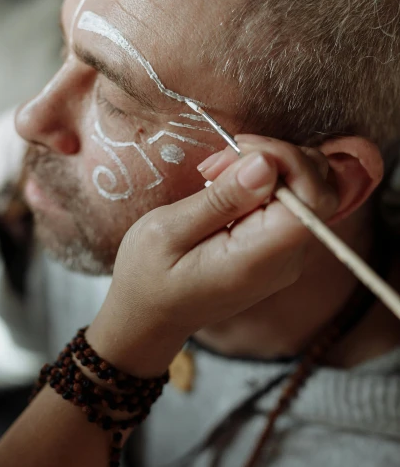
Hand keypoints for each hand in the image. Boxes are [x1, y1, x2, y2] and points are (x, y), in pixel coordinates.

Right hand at [88, 136, 337, 375]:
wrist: (149, 317)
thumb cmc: (148, 276)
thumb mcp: (168, 230)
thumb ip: (221, 198)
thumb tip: (266, 164)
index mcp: (259, 258)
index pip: (312, 197)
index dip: (286, 159)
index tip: (239, 149)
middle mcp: (285, 260)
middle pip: (320, 189)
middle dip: (277, 158)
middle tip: (221, 161)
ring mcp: (286, 258)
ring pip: (308, 191)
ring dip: (270, 167)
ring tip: (218, 172)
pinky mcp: (277, 251)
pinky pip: (290, 204)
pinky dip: (264, 183)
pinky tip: (225, 187)